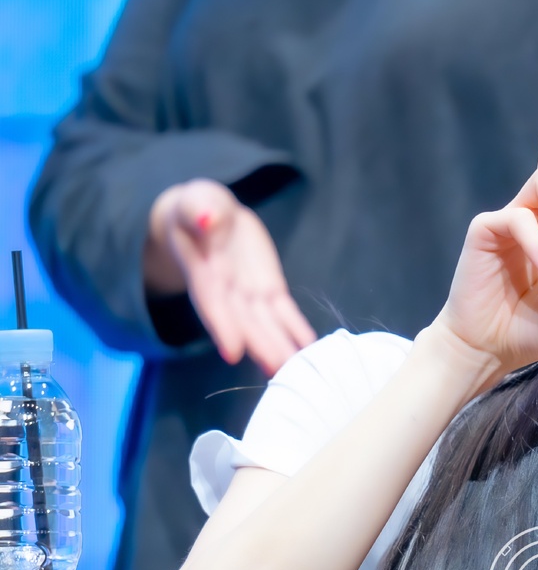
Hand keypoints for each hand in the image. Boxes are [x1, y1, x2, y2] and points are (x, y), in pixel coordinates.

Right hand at [145, 178, 316, 373]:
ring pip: (266, 323)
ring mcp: (248, 292)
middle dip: (261, 346)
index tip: (233, 353)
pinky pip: (284, 311)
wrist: (208, 215)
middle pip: (244, 321)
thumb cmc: (196, 207)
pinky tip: (309, 347)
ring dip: (281, 346)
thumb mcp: (196, 200)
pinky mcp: (268, 287)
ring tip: (298, 368)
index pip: (212, 301)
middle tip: (279, 370)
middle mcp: (225, 289)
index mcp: (203, 269)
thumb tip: (205, 219)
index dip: (222, 326)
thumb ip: (199, 209)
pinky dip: (296, 329)